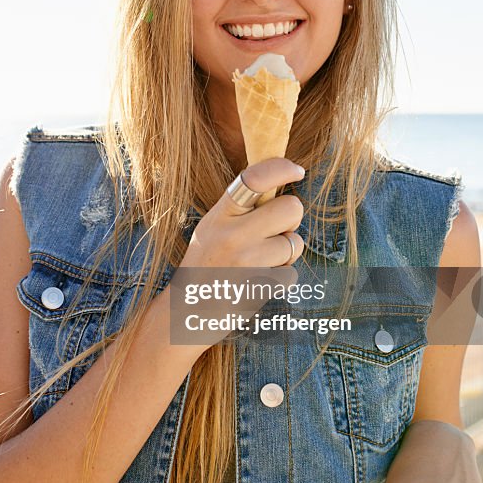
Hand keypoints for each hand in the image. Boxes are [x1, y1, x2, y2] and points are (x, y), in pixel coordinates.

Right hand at [177, 158, 305, 347]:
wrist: (185, 314)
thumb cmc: (205, 266)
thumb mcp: (213, 227)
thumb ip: (241, 209)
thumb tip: (281, 189)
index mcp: (221, 214)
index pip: (255, 178)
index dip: (282, 168)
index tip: (297, 171)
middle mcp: (232, 234)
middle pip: (291, 208)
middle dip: (292, 220)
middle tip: (276, 231)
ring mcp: (246, 261)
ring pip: (295, 243)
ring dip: (286, 253)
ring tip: (259, 263)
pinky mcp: (258, 287)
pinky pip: (291, 274)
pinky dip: (281, 279)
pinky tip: (257, 283)